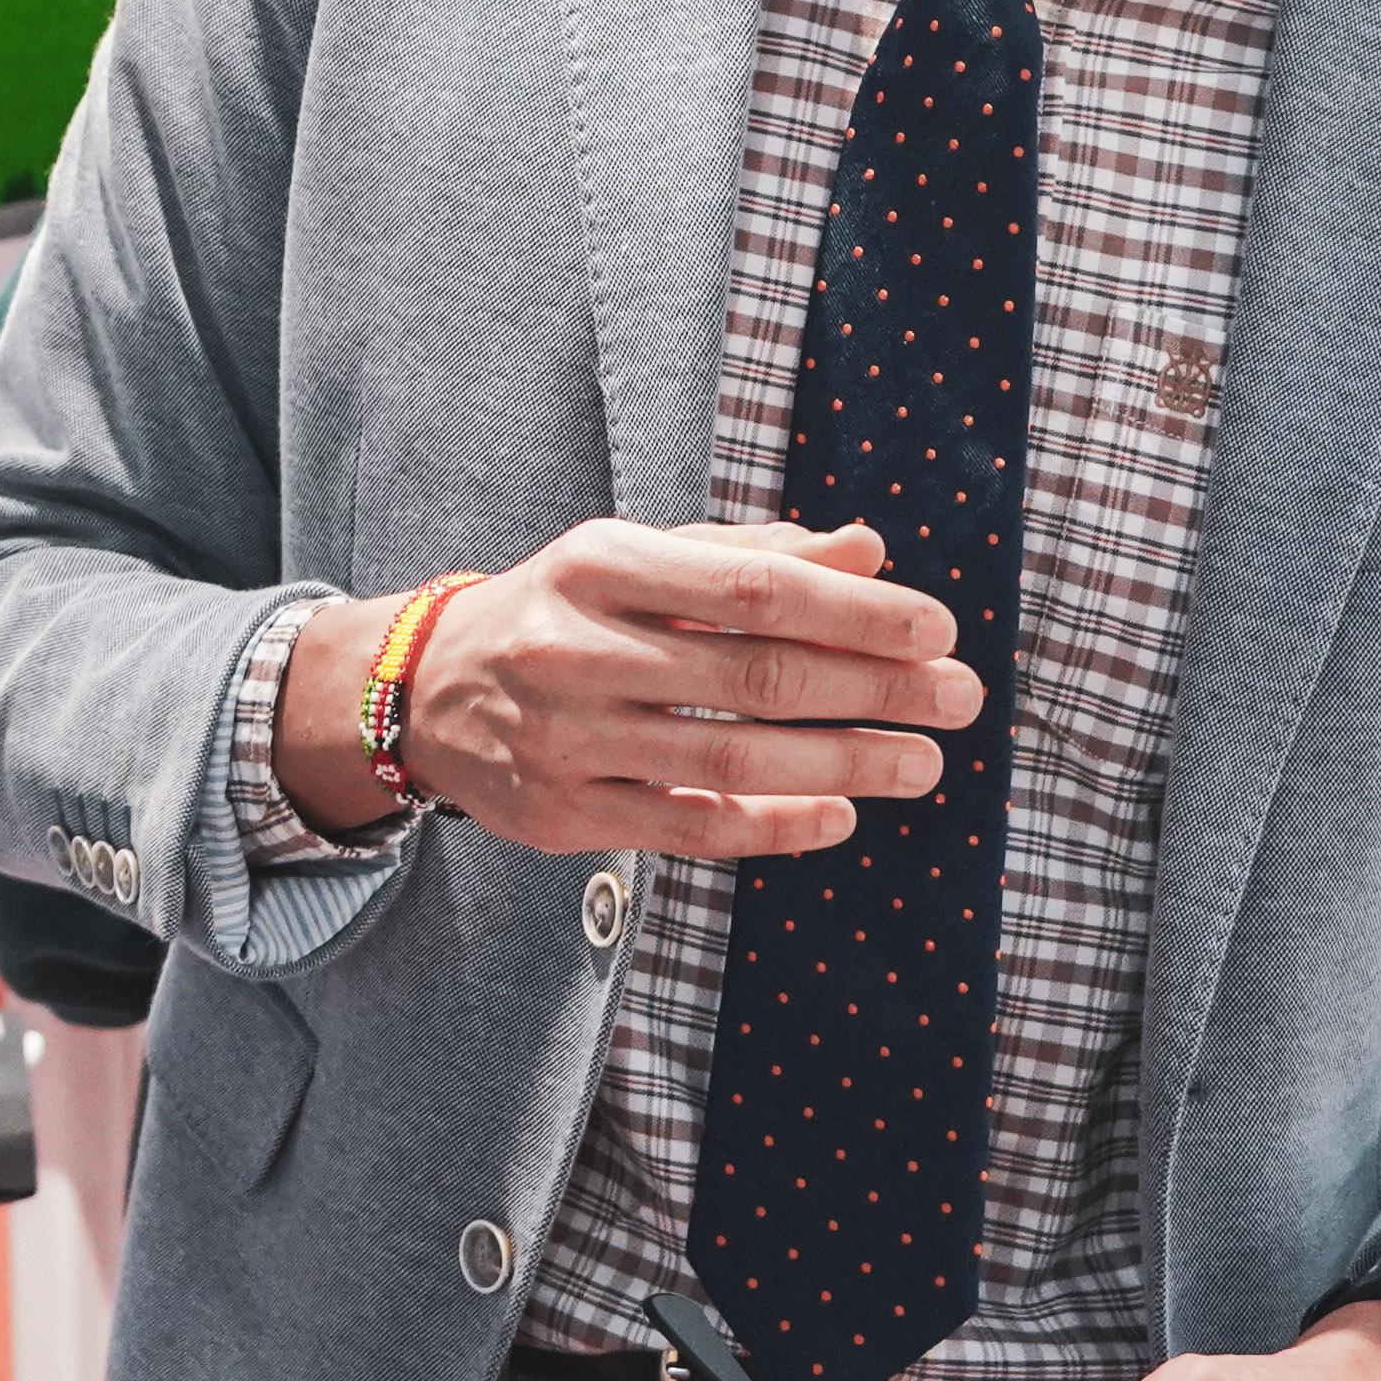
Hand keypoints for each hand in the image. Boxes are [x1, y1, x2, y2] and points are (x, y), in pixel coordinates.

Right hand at [273, 517, 976, 859]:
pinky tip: (839, 817)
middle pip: (754, 676)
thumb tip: (870, 552)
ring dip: (844, 764)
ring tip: (921, 764)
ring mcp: (566, 739)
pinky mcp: (565, 815)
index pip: (751, 588)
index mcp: (598, 566)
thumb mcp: (637, 559)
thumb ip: (750, 555)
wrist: (422, 689)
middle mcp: (574, 650)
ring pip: (731, 760)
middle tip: (958, 700)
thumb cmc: (562, 612)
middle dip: (874, 690)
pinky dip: (775, 827)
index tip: (937, 629)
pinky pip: (690, 828)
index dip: (855, 612)